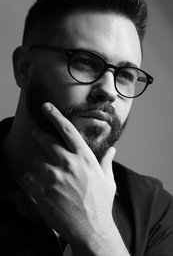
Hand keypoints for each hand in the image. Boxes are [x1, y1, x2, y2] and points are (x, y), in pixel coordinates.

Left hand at [23, 102, 115, 246]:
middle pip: (46, 141)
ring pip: (37, 161)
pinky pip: (29, 177)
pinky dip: (32, 179)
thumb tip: (113, 150)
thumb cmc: (100, 203)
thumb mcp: (107, 180)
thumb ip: (107, 162)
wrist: (91, 229)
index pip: (67, 129)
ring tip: (48, 176)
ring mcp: (53, 176)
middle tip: (37, 136)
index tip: (47, 106)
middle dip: (40, 137)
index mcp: (84, 157)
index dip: (55, 115)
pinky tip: (41, 186)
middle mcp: (68, 163)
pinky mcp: (42, 190)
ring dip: (40, 165)